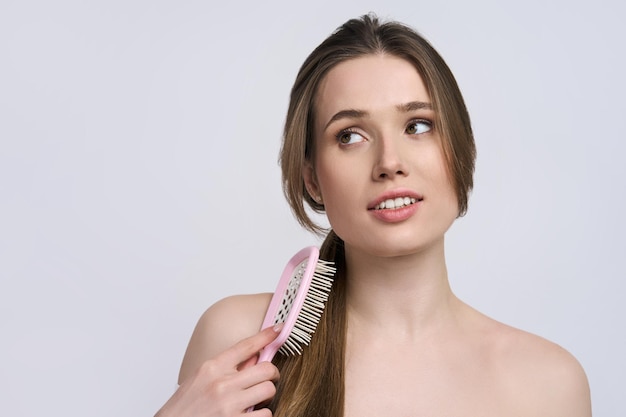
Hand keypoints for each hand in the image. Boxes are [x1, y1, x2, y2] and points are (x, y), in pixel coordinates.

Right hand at [155, 325, 280, 416]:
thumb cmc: (185, 406)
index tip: (278, 329)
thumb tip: (253, 358)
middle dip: (272, 374)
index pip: (245, 346)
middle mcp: (222, 384)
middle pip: (266, 369)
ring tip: (257, 399)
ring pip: (268, 390)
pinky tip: (252, 414)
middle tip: (268, 379)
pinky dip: (262, 414)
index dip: (265, 336)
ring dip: (266, 396)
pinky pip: (265, 414)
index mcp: (212, 368)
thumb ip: (226, 367)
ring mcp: (230, 405)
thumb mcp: (201, 378)